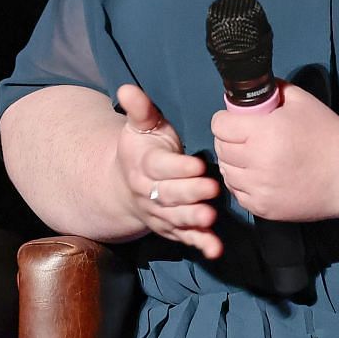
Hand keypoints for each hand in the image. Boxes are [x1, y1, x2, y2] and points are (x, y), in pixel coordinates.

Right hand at [114, 84, 221, 259]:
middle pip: (168, 195)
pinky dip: (200, 244)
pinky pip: (184, 238)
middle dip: (190, 194)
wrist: (123, 185)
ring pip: (175, 219)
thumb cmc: (142, 149)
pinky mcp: (171, 228)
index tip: (197, 164)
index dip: (178, 167)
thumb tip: (127, 88)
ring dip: (193, 220)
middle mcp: (148, 192)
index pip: (159, 167)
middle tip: (212, 190)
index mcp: (144, 165)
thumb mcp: (140, 126)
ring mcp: (159, 214)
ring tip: (210, 218)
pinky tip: (215, 249)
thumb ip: (139, 109)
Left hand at [211, 80, 338, 222]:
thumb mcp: (303, 101)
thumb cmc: (330, 136)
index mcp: (264, 133)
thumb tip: (253, 88)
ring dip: (233, 162)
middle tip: (245, 137)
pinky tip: (257, 175)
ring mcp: (259, 189)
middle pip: (221, 148)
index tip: (235, 120)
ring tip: (251, 156)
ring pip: (226, 171)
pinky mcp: (264, 209)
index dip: (226, 119)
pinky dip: (242, 183)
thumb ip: (274, 90)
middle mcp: (257, 162)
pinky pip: (237, 193)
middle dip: (229, 139)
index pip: (219, 125)